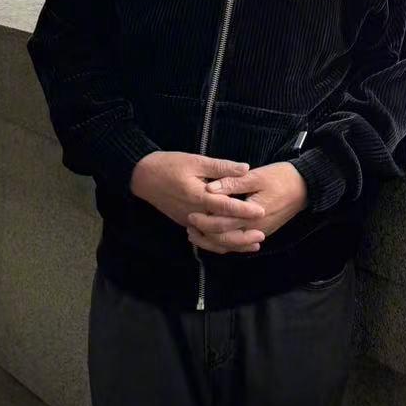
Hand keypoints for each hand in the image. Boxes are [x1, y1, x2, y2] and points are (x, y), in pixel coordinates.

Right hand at [129, 151, 263, 254]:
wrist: (143, 177)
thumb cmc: (169, 165)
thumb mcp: (196, 161)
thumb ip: (221, 167)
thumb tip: (246, 169)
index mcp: (197, 195)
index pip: (224, 206)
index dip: (243, 210)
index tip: (261, 211)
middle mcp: (193, 212)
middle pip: (219, 230)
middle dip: (241, 234)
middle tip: (262, 233)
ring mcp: (188, 220)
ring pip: (212, 239)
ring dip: (233, 243)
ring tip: (253, 244)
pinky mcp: (185, 223)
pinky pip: (204, 238)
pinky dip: (219, 243)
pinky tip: (233, 244)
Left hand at [198, 163, 306, 248]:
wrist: (306, 187)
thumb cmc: (282, 178)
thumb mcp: (257, 176)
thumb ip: (233, 183)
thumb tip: (210, 188)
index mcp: (251, 215)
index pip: (222, 224)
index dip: (204, 221)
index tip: (190, 214)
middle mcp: (255, 229)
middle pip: (224, 238)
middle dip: (205, 234)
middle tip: (189, 225)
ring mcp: (259, 233)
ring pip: (232, 244)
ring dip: (213, 241)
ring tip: (196, 234)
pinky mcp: (262, 232)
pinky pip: (240, 242)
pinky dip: (227, 242)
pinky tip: (216, 237)